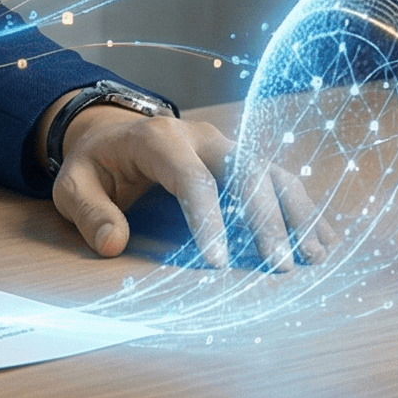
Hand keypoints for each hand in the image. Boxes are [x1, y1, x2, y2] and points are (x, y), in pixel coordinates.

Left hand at [49, 105, 334, 270]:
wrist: (110, 132)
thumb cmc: (95, 163)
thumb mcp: (73, 183)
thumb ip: (89, 212)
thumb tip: (112, 243)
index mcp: (158, 138)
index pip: (191, 177)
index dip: (208, 218)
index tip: (219, 262)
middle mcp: (202, 136)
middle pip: (244, 169)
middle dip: (265, 217)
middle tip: (279, 265)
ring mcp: (227, 145)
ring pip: (271, 171)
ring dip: (297, 213)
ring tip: (317, 255)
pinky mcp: (242, 159)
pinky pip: (279, 178)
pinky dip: (303, 209)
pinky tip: (324, 240)